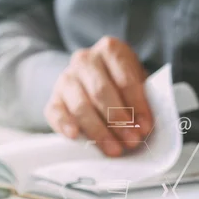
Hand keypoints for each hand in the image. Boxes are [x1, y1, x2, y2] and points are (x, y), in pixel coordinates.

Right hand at [44, 36, 152, 155]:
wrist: (92, 81)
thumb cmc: (121, 84)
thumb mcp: (138, 82)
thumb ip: (143, 98)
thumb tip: (145, 126)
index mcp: (110, 50)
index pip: (125, 80)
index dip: (137, 106)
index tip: (145, 127)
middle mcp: (85, 59)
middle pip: (101, 92)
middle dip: (119, 121)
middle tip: (132, 141)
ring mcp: (66, 78)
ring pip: (81, 106)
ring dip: (99, 131)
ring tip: (114, 149)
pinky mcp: (54, 98)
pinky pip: (56, 112)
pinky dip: (65, 125)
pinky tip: (75, 136)